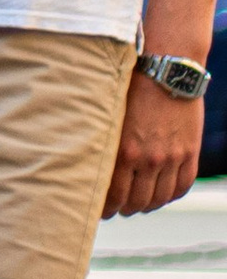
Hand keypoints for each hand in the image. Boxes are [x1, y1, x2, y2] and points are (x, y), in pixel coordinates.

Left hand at [103, 70, 204, 218]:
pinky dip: (171, 195)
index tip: (101, 211)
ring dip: (148, 205)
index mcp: (123, 150)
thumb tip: (90, 163)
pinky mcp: (190, 152)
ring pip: (160, 198)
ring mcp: (172, 157)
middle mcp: (148, 159)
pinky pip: (182, 186)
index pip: (113, 196)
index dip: (106, 208)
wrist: (167, 67)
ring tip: (139, 204)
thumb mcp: (110, 113)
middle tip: (118, 208)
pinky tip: (162, 193)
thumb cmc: (130, 84)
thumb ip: (105, 140)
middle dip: (125, 208)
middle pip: (137, 202)